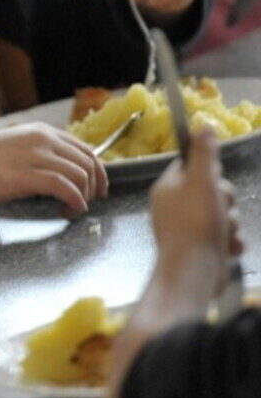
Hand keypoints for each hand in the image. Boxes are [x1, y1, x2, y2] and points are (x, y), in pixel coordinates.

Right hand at [0, 123, 108, 212]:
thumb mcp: (18, 146)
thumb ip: (42, 151)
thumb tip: (67, 169)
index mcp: (42, 131)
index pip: (85, 148)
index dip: (99, 171)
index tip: (99, 188)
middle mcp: (43, 140)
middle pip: (87, 163)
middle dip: (94, 186)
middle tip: (89, 202)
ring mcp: (35, 157)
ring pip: (80, 175)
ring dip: (84, 197)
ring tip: (72, 209)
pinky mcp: (27, 176)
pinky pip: (65, 187)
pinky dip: (75, 201)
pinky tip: (70, 209)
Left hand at [150, 129, 241, 294]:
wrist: (193, 271)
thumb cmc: (196, 222)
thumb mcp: (202, 181)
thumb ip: (204, 154)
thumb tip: (203, 125)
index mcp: (167, 188)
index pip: (189, 166)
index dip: (209, 171)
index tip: (215, 180)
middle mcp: (173, 205)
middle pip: (211, 190)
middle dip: (225, 201)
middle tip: (220, 209)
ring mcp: (186, 227)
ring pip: (222, 214)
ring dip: (230, 223)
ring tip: (222, 232)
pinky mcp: (200, 246)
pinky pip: (223, 235)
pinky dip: (229, 241)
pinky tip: (227, 247)